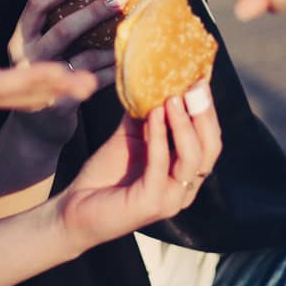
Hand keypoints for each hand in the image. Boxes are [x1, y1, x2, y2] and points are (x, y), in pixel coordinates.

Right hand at [0, 0, 97, 133]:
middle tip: (93, 82)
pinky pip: (18, 98)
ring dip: (56, 90)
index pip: (6, 82)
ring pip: (25, 99)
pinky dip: (42, 91)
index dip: (38, 78)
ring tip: (91, 81)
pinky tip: (62, 82)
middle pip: (24, 96)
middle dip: (58, 88)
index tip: (67, 72)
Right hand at [4, 0, 123, 146]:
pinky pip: (94, 82)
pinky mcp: (59, 104)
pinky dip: (113, 71)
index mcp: (20, 39)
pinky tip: (126, 63)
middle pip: (63, 29)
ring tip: (131, 34)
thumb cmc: (42, 78)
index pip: (36, 6)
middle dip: (95, 11)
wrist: (34, 130)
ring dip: (111, 45)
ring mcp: (41, 83)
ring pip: (84, 58)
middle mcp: (27, 59)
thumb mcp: (37, 50)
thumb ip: (52, 27)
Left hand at [55, 83, 221, 252]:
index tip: (199, 79)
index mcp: (185, 174)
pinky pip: (162, 165)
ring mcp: (172, 199)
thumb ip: (145, 115)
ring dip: (183, 123)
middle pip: (210, 148)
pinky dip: (159, 137)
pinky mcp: (152, 203)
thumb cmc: (105, 175)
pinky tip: (152, 115)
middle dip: (204, 113)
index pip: (209, 140)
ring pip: (193, 157)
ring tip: (172, 97)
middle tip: (194, 85)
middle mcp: (185, 189)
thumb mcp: (130, 138)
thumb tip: (152, 79)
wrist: (75, 207)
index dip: (207, 110)